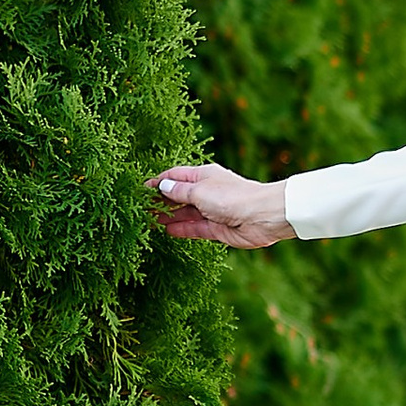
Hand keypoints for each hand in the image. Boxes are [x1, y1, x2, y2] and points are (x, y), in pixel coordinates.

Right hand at [150, 162, 293, 248]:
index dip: (158, 182)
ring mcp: (212, 211)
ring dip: (168, 217)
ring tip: (149, 221)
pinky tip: (167, 231)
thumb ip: (179, 192)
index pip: (175, 176)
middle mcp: (207, 192)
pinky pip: (194, 228)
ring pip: (185, 213)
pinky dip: (181, 229)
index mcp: (204, 175)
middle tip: (141, 209)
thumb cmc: (234, 197)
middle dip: (161, 201)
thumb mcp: (200, 191)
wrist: (263, 217)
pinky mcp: (217, 228)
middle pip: (179, 196)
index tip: (141, 190)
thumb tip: (163, 186)